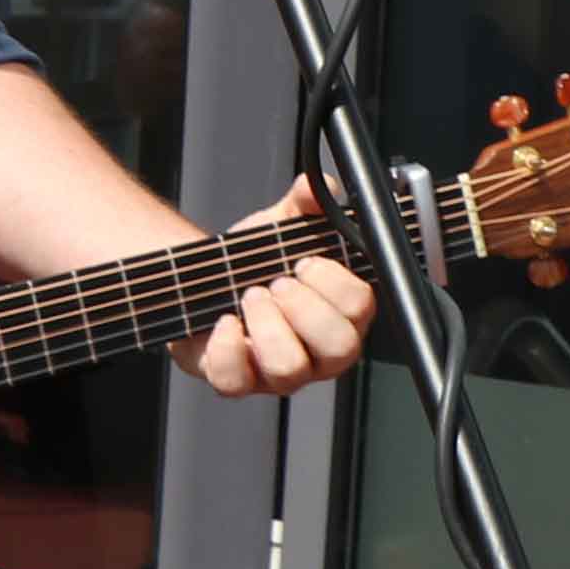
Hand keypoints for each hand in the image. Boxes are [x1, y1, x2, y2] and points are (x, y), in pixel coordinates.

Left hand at [183, 179, 374, 398]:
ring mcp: (279, 373)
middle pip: (341, 348)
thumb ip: (305, 203)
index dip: (334, 282)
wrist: (206, 283)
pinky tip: (224, 321)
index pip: (362, 307)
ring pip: (291, 369)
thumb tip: (316, 186)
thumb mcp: (283, 226)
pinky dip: (226, 348)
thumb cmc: (257, 263)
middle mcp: (319, 351)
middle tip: (277, 282)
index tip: (305, 260)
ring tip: (250, 297)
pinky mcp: (236, 381)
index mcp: (342, 313)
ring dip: (267, 326)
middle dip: (305, 307)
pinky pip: (235, 382)